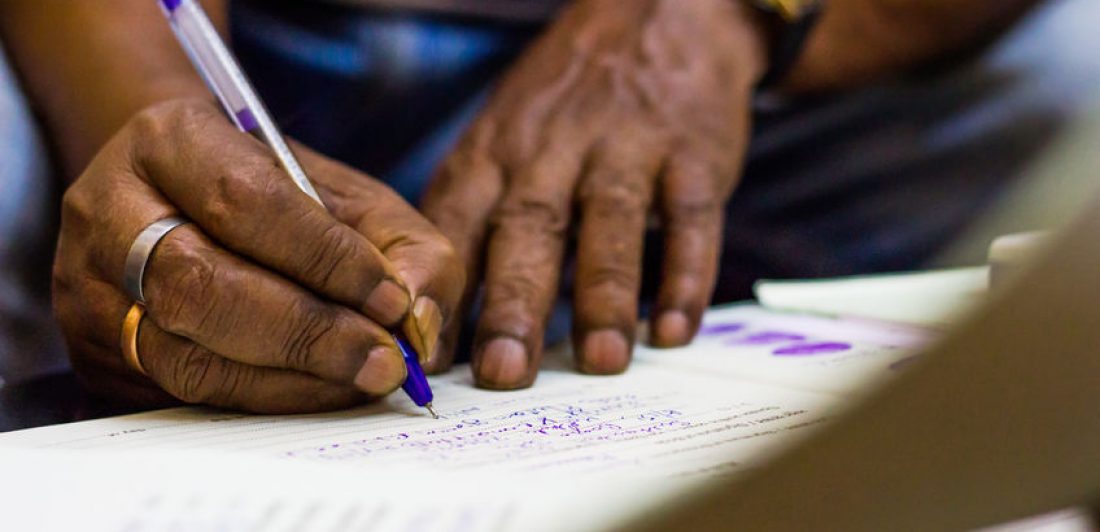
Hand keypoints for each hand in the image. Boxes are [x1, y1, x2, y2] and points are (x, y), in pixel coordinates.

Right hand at [53, 98, 462, 412]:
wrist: (190, 205)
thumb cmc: (285, 202)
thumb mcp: (357, 201)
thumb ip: (406, 249)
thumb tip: (417, 320)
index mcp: (171, 140)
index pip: (244, 201)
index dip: (324, 258)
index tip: (393, 300)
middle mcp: (110, 210)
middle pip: (199, 284)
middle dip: (306, 331)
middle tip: (384, 360)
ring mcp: (90, 287)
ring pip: (183, 353)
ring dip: (287, 379)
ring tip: (360, 378)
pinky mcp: (96, 352)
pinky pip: (178, 394)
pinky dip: (261, 401)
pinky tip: (317, 391)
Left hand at [422, 0, 766, 387]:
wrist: (655, 14)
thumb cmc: (562, 102)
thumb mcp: (502, 138)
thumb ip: (475, 218)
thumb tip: (440, 321)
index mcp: (495, 153)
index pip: (457, 225)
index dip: (441, 292)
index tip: (427, 359)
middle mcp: (553, 149)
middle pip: (528, 228)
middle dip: (514, 303)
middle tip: (504, 373)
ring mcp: (626, 147)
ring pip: (610, 222)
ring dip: (605, 295)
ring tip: (601, 361)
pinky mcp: (691, 151)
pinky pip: (691, 216)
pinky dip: (687, 273)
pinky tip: (677, 329)